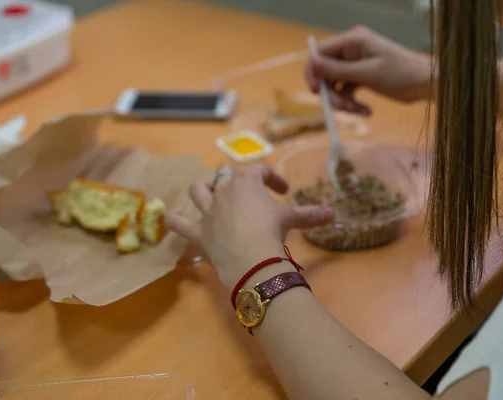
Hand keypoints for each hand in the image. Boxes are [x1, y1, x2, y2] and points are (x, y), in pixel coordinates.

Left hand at [165, 164, 333, 290]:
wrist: (252, 258)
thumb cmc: (272, 231)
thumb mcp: (292, 220)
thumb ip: (310, 215)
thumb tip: (334, 214)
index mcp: (246, 182)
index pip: (260, 171)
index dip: (272, 178)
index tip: (283, 191)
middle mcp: (224, 191)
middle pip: (225, 176)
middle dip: (235, 181)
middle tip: (247, 195)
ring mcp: (208, 211)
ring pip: (198, 191)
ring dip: (203, 192)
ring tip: (209, 197)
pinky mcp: (198, 232)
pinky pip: (179, 223)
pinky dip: (174, 220)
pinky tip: (168, 217)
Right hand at [305, 26, 432, 113]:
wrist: (426, 84)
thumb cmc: (402, 74)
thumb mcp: (369, 73)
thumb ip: (339, 70)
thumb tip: (312, 63)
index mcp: (353, 40)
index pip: (320, 53)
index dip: (313, 72)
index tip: (316, 92)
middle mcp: (352, 50)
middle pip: (325, 72)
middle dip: (331, 93)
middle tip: (342, 108)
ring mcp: (355, 64)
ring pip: (335, 85)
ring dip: (342, 101)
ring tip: (359, 111)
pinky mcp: (360, 77)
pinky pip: (346, 91)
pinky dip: (352, 103)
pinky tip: (366, 111)